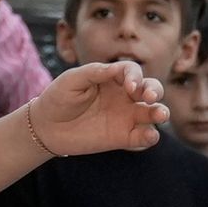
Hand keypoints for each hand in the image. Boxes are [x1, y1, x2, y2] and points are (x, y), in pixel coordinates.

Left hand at [25, 59, 166, 155]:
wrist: (46, 127)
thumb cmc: (58, 98)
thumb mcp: (72, 79)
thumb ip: (95, 72)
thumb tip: (117, 68)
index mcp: (113, 78)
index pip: (133, 72)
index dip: (135, 77)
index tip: (129, 87)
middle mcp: (124, 96)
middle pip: (151, 89)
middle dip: (154, 90)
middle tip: (149, 96)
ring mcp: (126, 117)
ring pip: (153, 112)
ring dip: (160, 112)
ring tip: (160, 115)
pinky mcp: (123, 137)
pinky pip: (143, 136)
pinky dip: (151, 136)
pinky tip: (150, 135)